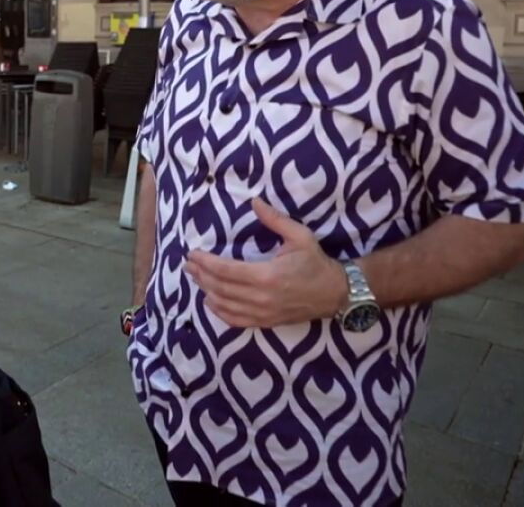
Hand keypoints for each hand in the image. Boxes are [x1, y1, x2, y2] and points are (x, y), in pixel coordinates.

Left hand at [185, 199, 345, 329]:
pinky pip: (236, 320)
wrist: (336, 292)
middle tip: (188, 264)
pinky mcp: (266, 322)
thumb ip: (275, 219)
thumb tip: (254, 201)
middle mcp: (261, 297)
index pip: (226, 270)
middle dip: (200, 275)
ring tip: (195, 278)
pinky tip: (211, 302)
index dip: (206, 263)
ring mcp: (263, 313)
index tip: (193, 253)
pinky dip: (220, 312)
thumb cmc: (316, 262)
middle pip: (220, 287)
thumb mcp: (299, 236)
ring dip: (206, 291)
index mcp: (267, 275)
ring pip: (225, 305)